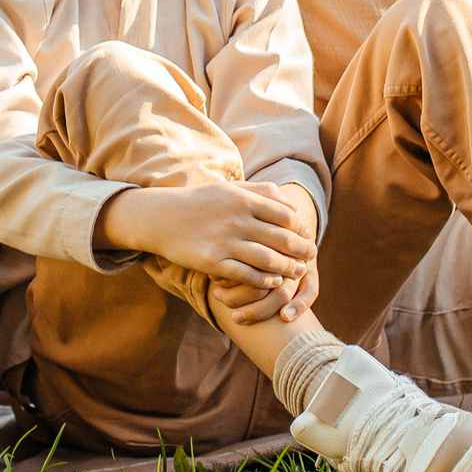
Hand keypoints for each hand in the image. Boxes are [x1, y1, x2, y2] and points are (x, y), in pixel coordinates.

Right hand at [209, 183, 320, 323]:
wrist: (162, 217)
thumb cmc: (200, 202)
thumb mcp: (230, 189)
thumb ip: (261, 193)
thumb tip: (292, 205)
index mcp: (243, 200)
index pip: (286, 216)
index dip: (301, 229)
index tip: (306, 236)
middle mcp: (237, 220)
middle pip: (282, 239)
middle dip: (301, 251)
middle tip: (310, 257)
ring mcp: (225, 242)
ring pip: (268, 260)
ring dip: (287, 269)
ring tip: (296, 272)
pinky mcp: (213, 262)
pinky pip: (247, 275)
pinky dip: (264, 281)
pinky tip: (273, 282)